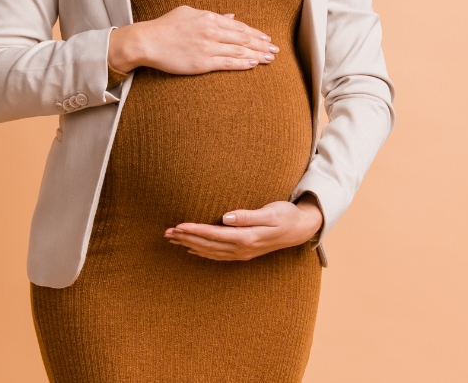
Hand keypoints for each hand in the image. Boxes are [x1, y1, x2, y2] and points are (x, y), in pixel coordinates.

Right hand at [107, 6, 278, 74]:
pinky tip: (253, 64)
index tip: (266, 38)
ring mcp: (207, 47)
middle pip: (243, 38)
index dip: (255, 33)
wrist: (147, 41)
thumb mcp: (189, 13)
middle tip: (276, 50)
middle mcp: (211, 31)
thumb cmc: (165, 26)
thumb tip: (231, 16)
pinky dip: (242, 63)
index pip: (238, 26)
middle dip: (261, 44)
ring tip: (270, 58)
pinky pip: (227, 63)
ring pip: (238, 51)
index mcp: (209, 17)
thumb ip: (212, 15)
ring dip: (257, 55)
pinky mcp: (202, 63)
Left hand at [163, 198, 322, 260]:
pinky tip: (192, 249)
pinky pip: (218, 255)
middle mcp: (242, 249)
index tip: (178, 226)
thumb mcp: (270, 212)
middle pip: (208, 245)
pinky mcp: (244, 252)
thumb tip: (226, 217)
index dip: (195, 231)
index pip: (214, 234)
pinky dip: (203, 252)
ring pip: (210, 251)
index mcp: (247, 238)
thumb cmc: (285, 215)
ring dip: (190, 245)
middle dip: (186, 239)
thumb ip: (247, 216)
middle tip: (166, 233)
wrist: (300, 229)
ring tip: (173, 240)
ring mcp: (242, 253)